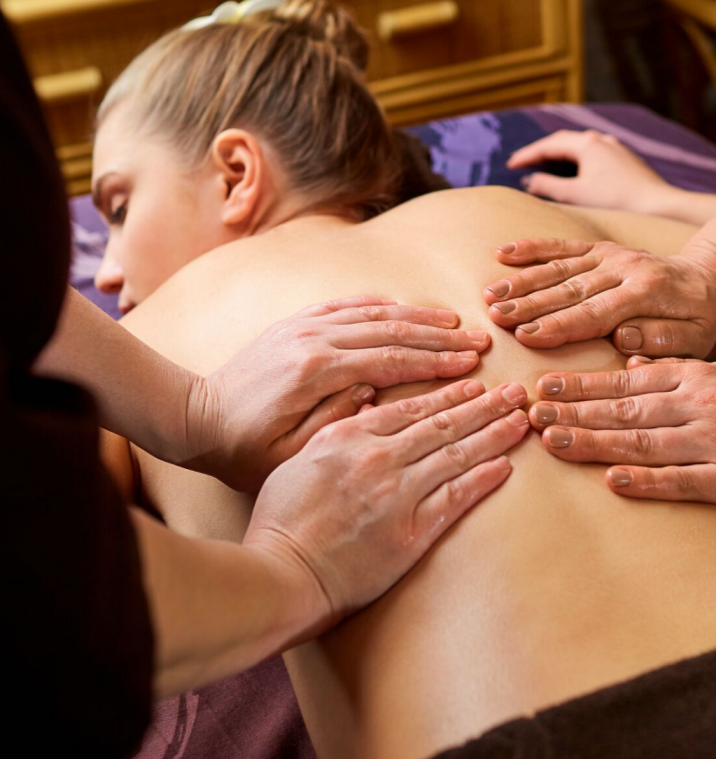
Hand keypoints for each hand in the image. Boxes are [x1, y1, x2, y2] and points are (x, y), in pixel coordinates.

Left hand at [186, 296, 491, 490]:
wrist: (195, 418)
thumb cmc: (243, 449)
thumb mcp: (289, 453)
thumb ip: (336, 422)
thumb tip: (375, 391)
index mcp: (316, 373)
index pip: (391, 360)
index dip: (435, 362)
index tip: (470, 365)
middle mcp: (313, 340)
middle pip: (390, 330)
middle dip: (439, 336)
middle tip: (478, 341)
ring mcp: (303, 327)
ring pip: (373, 313)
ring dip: (417, 317)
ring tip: (454, 322)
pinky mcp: (295, 324)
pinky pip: (345, 305)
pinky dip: (379, 305)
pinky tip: (404, 307)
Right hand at [243, 379, 528, 635]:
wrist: (281, 574)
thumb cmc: (282, 521)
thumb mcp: (299, 459)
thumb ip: (336, 429)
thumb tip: (366, 403)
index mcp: (349, 436)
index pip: (411, 407)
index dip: (449, 394)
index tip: (474, 384)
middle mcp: (378, 458)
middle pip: (443, 424)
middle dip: (484, 406)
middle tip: (514, 392)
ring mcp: (397, 494)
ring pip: (457, 454)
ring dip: (494, 435)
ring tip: (520, 420)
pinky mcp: (411, 532)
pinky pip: (456, 498)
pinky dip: (483, 478)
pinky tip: (505, 465)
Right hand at [483, 239, 715, 357]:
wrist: (711, 278)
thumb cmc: (701, 320)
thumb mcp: (699, 340)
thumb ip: (665, 342)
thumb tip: (625, 338)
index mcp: (647, 292)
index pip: (597, 312)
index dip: (560, 325)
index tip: (527, 336)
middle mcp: (625, 267)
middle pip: (569, 288)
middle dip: (529, 303)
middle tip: (495, 316)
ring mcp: (610, 254)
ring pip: (559, 267)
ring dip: (522, 280)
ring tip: (490, 294)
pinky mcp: (600, 247)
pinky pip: (562, 246)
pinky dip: (532, 247)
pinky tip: (502, 252)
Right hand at [508, 129, 676, 212]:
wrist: (658, 206)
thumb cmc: (616, 202)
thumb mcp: (575, 195)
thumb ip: (547, 186)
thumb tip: (529, 181)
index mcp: (587, 143)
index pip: (549, 145)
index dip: (527, 155)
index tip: (510, 166)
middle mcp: (602, 140)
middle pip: (564, 141)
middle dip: (542, 152)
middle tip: (523, 163)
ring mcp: (616, 149)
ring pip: (580, 147)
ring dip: (560, 155)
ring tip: (545, 166)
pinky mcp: (626, 162)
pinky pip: (593, 155)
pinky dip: (577, 162)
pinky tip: (576, 174)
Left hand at [527, 357, 715, 521]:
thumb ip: (677, 372)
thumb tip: (630, 365)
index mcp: (694, 377)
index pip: (624, 380)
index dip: (579, 384)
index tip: (540, 385)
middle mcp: (699, 405)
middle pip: (623, 408)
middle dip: (571, 410)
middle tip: (527, 413)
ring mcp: (715, 443)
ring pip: (642, 442)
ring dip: (593, 442)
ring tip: (553, 442)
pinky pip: (681, 481)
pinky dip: (646, 481)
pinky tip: (612, 481)